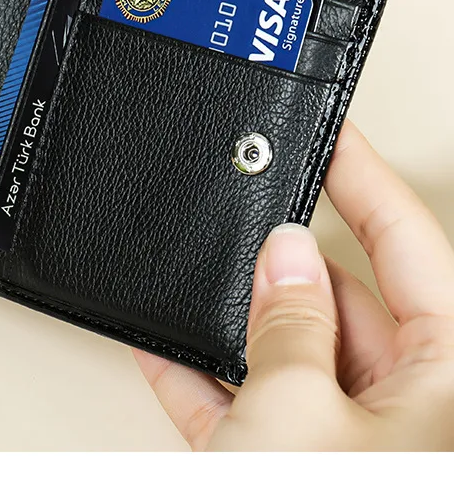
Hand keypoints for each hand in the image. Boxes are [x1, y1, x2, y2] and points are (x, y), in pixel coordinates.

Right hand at [133, 119, 453, 450]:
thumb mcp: (297, 405)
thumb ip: (290, 321)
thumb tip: (284, 253)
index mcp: (444, 383)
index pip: (411, 249)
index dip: (368, 181)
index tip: (333, 136)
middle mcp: (408, 412)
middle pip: (345, 305)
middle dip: (285, 265)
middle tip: (246, 222)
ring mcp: (348, 445)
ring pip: (291, 356)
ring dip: (236, 325)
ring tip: (198, 281)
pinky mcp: (288, 466)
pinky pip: (247, 405)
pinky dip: (203, 380)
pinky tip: (163, 349)